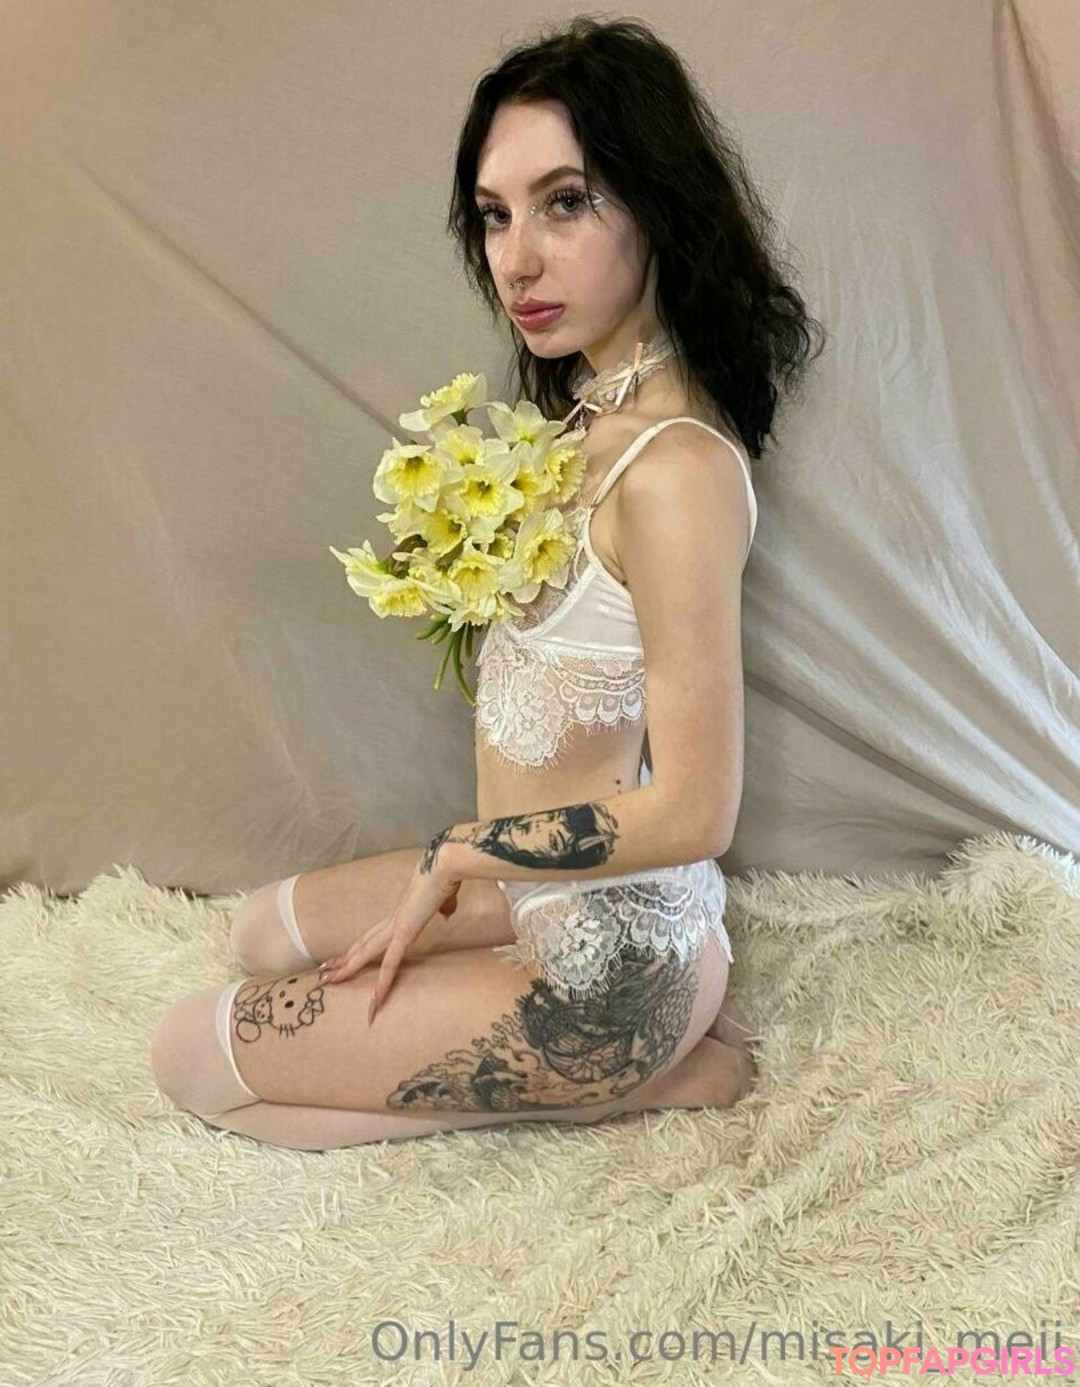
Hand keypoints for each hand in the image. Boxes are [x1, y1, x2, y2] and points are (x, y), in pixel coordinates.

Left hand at [317, 859, 461, 1024]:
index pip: (373, 935)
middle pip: (361, 944)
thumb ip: (444, 907)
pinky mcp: (405, 932)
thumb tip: (446, 912)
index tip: (344, 958)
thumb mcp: (445, 898)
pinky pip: (390, 964)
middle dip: (342, 961)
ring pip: (364, 953)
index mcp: (401, 913)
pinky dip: (382, 983)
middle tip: (323, 975)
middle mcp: (393, 920)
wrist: (446, 865)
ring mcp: (396, 926)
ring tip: (327, 983)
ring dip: (347, 969)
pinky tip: (375, 1000)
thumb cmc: (447, 877)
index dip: (357, 947)